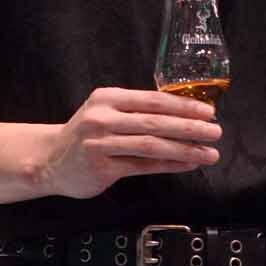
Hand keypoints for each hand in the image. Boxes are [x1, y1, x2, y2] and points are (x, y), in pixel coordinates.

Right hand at [37, 86, 220, 199]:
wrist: (50, 159)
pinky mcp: (102, 168)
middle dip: (190, 127)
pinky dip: (169, 165)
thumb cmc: (86, 133)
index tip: (209, 111)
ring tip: (209, 152)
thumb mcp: (106, 111)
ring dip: (185, 149)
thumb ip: (137, 110)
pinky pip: (143, 166)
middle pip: (155, 122)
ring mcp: (101, 144)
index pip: (153, 100)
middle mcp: (102, 118)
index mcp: (108, 98)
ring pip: (151, 146)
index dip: (183, 106)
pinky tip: (189, 164)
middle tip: (216, 131)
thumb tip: (184, 112)